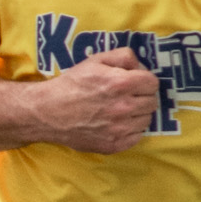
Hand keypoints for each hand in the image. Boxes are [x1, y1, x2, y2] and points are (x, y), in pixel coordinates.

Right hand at [35, 45, 159, 152]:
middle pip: (152, 102)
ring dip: (138, 114)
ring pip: (146, 120)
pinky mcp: (114, 144)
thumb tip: (140, 67)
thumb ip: (123, 56)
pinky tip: (116, 123)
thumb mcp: (95, 60)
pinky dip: (131, 130)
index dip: (144, 80)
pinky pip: (137, 137)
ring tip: (120, 110)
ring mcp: (119, 129)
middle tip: (127, 96)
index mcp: (121, 83)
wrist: (48, 112)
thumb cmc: (72, 84)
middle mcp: (124, 107)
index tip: (135, 82)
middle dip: (142, 96)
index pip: (153, 83)